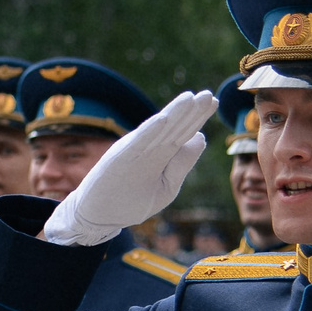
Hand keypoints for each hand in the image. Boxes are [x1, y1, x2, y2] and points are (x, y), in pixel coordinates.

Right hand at [40, 90, 219, 245]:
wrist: (98, 216)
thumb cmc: (131, 201)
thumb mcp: (166, 186)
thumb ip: (182, 164)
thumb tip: (201, 137)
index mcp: (160, 154)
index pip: (182, 132)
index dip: (197, 116)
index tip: (213, 101)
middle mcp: (148, 148)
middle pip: (174, 127)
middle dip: (192, 112)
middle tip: (209, 95)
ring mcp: (133, 152)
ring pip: (158, 131)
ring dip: (173, 115)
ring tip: (190, 98)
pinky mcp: (119, 160)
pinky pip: (136, 144)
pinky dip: (149, 131)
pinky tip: (163, 119)